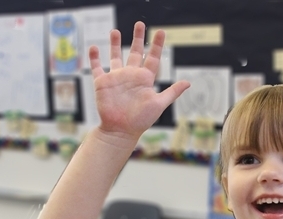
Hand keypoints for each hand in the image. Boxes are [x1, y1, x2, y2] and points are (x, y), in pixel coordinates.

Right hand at [89, 21, 189, 141]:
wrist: (120, 130)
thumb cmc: (141, 120)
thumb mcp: (158, 104)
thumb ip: (172, 92)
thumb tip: (188, 82)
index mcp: (145, 79)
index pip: (153, 58)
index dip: (157, 45)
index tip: (161, 32)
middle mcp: (131, 76)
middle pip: (136, 52)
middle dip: (138, 38)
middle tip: (140, 24)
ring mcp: (116, 78)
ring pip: (116, 56)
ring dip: (116, 44)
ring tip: (116, 31)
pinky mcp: (102, 83)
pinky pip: (97, 68)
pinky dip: (94, 58)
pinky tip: (93, 48)